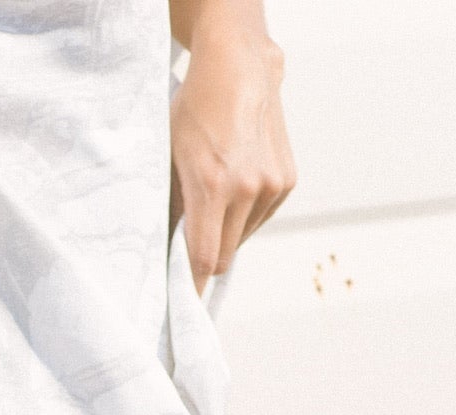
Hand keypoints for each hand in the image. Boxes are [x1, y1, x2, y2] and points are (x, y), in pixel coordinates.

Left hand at [169, 0, 296, 292]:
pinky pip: (259, 220)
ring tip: (214, 198)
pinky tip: (235, 186)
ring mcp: (272, 186)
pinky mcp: (287, 182)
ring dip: (226, 233)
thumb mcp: (170, 155)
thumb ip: (171, 206)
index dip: (191, 286)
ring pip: (242, 239)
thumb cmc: (196, 109)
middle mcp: (248, 189)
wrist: (240, 68)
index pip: (202, 260)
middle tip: (188, 244)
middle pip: (223, 256)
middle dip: (205, 256)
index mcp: (213, 185)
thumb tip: (169, 252)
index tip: (182, 305)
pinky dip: (244, 215)